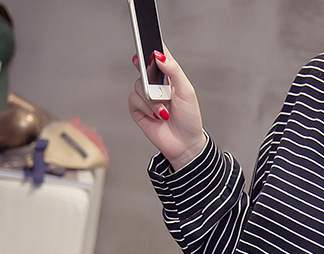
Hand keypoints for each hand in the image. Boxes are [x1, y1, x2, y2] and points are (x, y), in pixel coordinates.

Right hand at [128, 47, 206, 170]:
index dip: (151, 46)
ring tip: (164, 110)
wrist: (185, 143)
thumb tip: (159, 55)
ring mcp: (146, 96)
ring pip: (138, 85)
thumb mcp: (186, 91)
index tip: (147, 40)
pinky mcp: (138, 109)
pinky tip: (157, 115)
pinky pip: (134, 99)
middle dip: (148, 74)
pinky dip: (145, 107)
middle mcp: (155, 84)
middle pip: (142, 66)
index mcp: (168, 76)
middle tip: (155, 81)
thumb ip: (173, 70)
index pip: (158, 55)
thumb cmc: (189, 118)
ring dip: (152, 99)